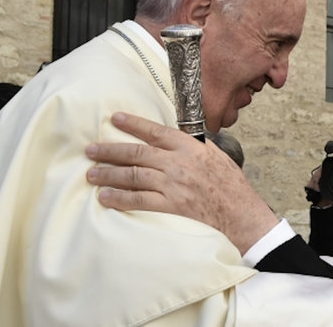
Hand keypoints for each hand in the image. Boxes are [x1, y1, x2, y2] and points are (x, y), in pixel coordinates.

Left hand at [85, 112, 278, 254]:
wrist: (242, 215)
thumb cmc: (231, 188)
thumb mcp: (217, 157)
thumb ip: (195, 148)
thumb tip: (176, 139)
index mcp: (190, 148)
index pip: (156, 131)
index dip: (133, 124)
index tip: (115, 118)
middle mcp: (178, 164)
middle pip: (137, 153)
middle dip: (110, 150)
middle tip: (91, 150)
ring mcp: (173, 186)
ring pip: (133, 175)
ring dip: (109, 174)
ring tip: (92, 174)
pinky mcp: (170, 207)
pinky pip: (138, 201)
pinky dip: (119, 199)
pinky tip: (106, 197)